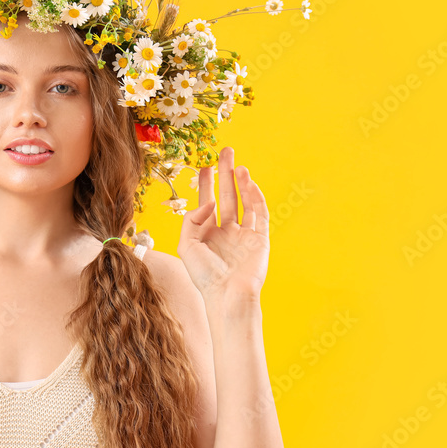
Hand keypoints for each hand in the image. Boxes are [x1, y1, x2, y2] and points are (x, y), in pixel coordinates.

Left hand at [176, 147, 269, 301]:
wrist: (227, 295)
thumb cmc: (204, 275)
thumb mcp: (186, 245)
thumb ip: (192, 220)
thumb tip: (210, 202)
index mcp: (207, 234)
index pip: (207, 202)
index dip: (206, 184)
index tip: (204, 166)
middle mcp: (226, 231)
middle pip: (227, 195)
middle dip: (225, 174)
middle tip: (224, 152)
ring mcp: (244, 234)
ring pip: (244, 201)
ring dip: (241, 182)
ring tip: (236, 164)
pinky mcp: (260, 238)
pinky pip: (259, 212)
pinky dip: (255, 196)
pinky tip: (247, 182)